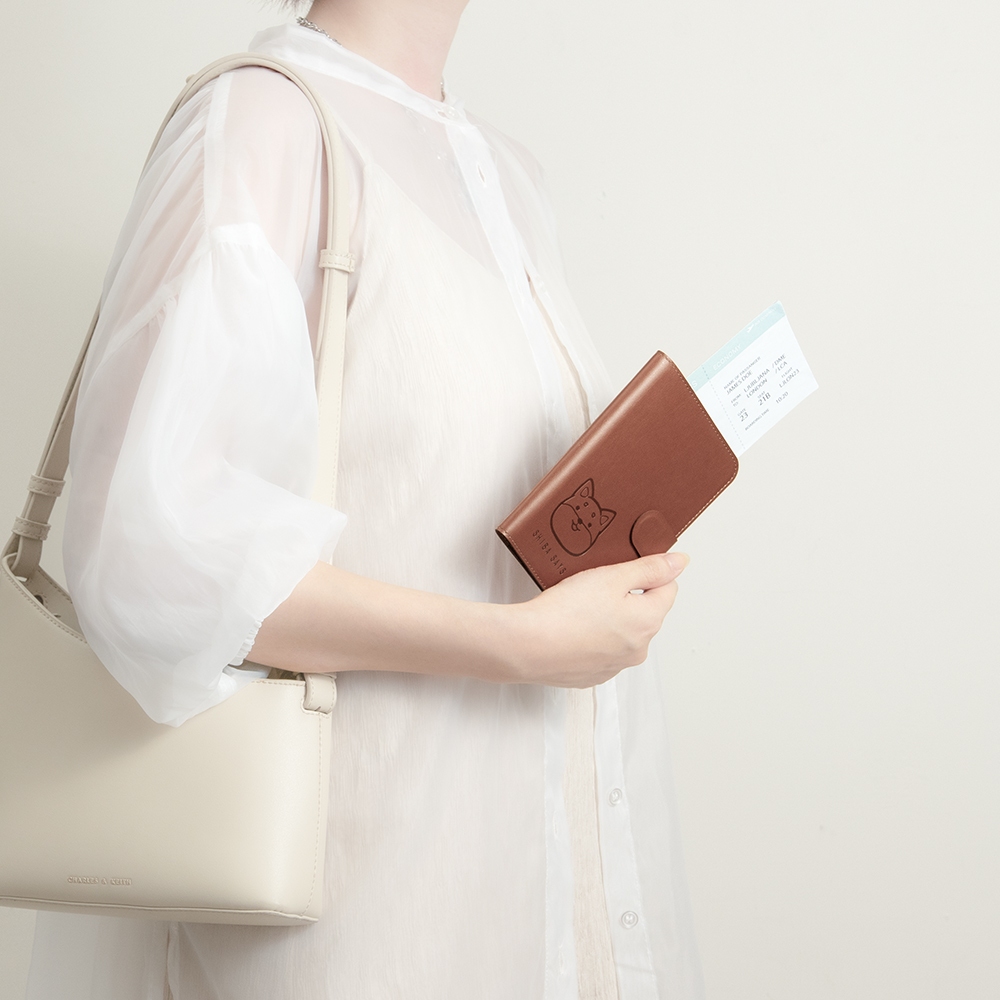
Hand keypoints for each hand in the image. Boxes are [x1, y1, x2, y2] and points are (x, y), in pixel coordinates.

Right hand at [508, 552, 688, 686]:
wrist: (527, 646)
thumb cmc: (566, 611)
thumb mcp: (612, 576)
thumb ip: (650, 568)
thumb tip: (680, 562)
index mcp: (648, 622)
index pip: (668, 588)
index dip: (647, 573)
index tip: (623, 568)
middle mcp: (638, 649)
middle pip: (645, 612)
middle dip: (627, 597)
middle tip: (596, 586)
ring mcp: (615, 666)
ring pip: (622, 633)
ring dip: (609, 619)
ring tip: (579, 607)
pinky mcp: (592, 675)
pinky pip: (600, 650)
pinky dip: (590, 638)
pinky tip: (571, 627)